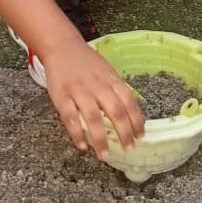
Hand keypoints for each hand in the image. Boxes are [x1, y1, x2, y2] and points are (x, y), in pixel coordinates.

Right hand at [43, 37, 144, 160]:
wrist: (62, 47)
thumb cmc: (86, 63)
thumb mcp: (107, 72)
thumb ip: (116, 91)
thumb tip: (130, 115)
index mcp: (112, 80)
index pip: (129, 102)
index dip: (136, 121)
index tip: (140, 136)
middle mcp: (98, 86)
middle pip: (115, 112)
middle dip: (124, 133)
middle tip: (128, 149)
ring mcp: (79, 91)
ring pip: (94, 118)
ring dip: (100, 139)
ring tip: (104, 155)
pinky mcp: (61, 96)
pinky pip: (70, 118)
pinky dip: (77, 133)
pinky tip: (83, 146)